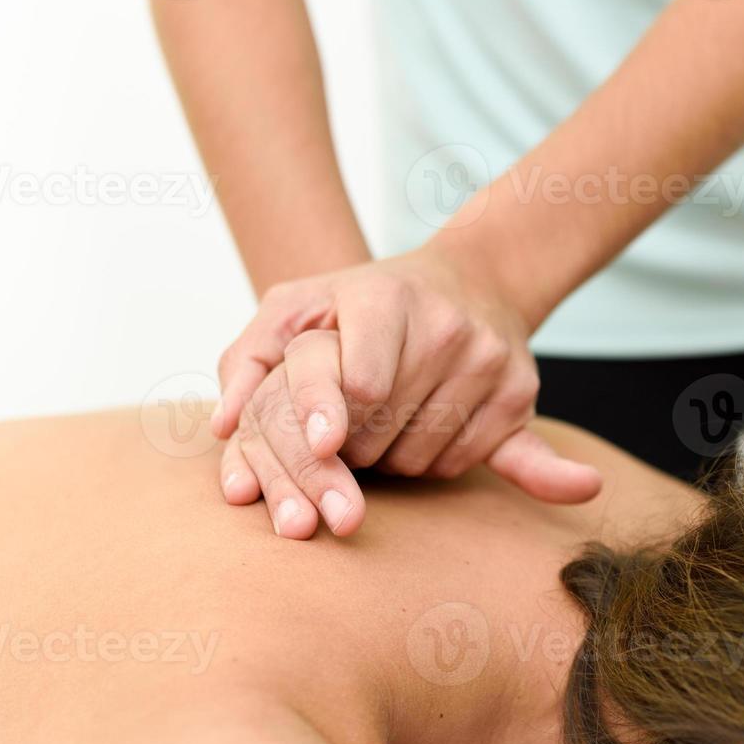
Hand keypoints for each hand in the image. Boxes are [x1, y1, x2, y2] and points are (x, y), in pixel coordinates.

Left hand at [213, 246, 602, 537]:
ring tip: (383, 421)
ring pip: (421, 456)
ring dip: (387, 459)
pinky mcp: (520, 393)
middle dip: (349, 444)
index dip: (334, 414)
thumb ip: (247, 359)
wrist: (472, 280)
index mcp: (386, 298)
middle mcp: (446, 326)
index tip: (325, 444)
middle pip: (383, 429)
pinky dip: (437, 462)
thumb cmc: (363, 304)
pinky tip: (485, 455)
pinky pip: (466, 460)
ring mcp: (489, 359)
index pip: (362, 379)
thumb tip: (223, 425)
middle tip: (341, 424)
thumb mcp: (297, 308)